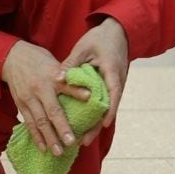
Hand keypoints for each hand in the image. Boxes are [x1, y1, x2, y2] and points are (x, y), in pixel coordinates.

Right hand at [1, 40, 94, 156]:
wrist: (10, 57)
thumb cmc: (38, 60)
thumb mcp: (54, 62)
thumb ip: (68, 77)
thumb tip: (88, 91)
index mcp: (51, 75)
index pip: (66, 84)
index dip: (77, 91)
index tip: (90, 98)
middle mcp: (39, 88)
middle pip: (51, 110)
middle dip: (61, 128)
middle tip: (71, 143)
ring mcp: (28, 98)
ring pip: (39, 121)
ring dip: (49, 138)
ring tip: (58, 152)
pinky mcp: (20, 104)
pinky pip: (29, 123)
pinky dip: (36, 136)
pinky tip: (43, 148)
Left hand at [59, 17, 129, 146]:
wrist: (117, 32)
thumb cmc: (100, 38)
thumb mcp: (83, 48)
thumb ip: (71, 63)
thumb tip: (56, 78)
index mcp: (112, 71)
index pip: (113, 93)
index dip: (108, 110)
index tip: (102, 125)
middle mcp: (117, 81)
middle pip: (109, 108)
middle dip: (97, 126)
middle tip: (85, 141)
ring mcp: (116, 85)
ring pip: (107, 108)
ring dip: (96, 123)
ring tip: (84, 140)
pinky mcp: (111, 86)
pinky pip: (104, 102)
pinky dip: (96, 114)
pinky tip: (86, 125)